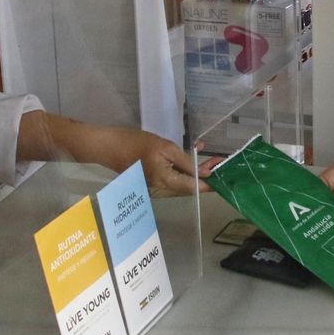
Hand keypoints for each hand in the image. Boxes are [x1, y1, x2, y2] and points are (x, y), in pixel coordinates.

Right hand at [25, 111, 210, 195]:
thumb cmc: (136, 143)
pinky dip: (183, 172)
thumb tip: (205, 174)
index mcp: (164, 182)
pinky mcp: (151, 186)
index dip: (210, 185)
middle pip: (188, 188)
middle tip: (219, 163)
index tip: (225, 180)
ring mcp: (155, 191)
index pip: (193, 188)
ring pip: (181, 185)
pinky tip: (191, 160)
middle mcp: (160, 192)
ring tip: (210, 160)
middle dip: (204, 176)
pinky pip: (171, 182)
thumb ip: (186, 161)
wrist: (108, 147)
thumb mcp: (165, 147)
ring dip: (195, 174)